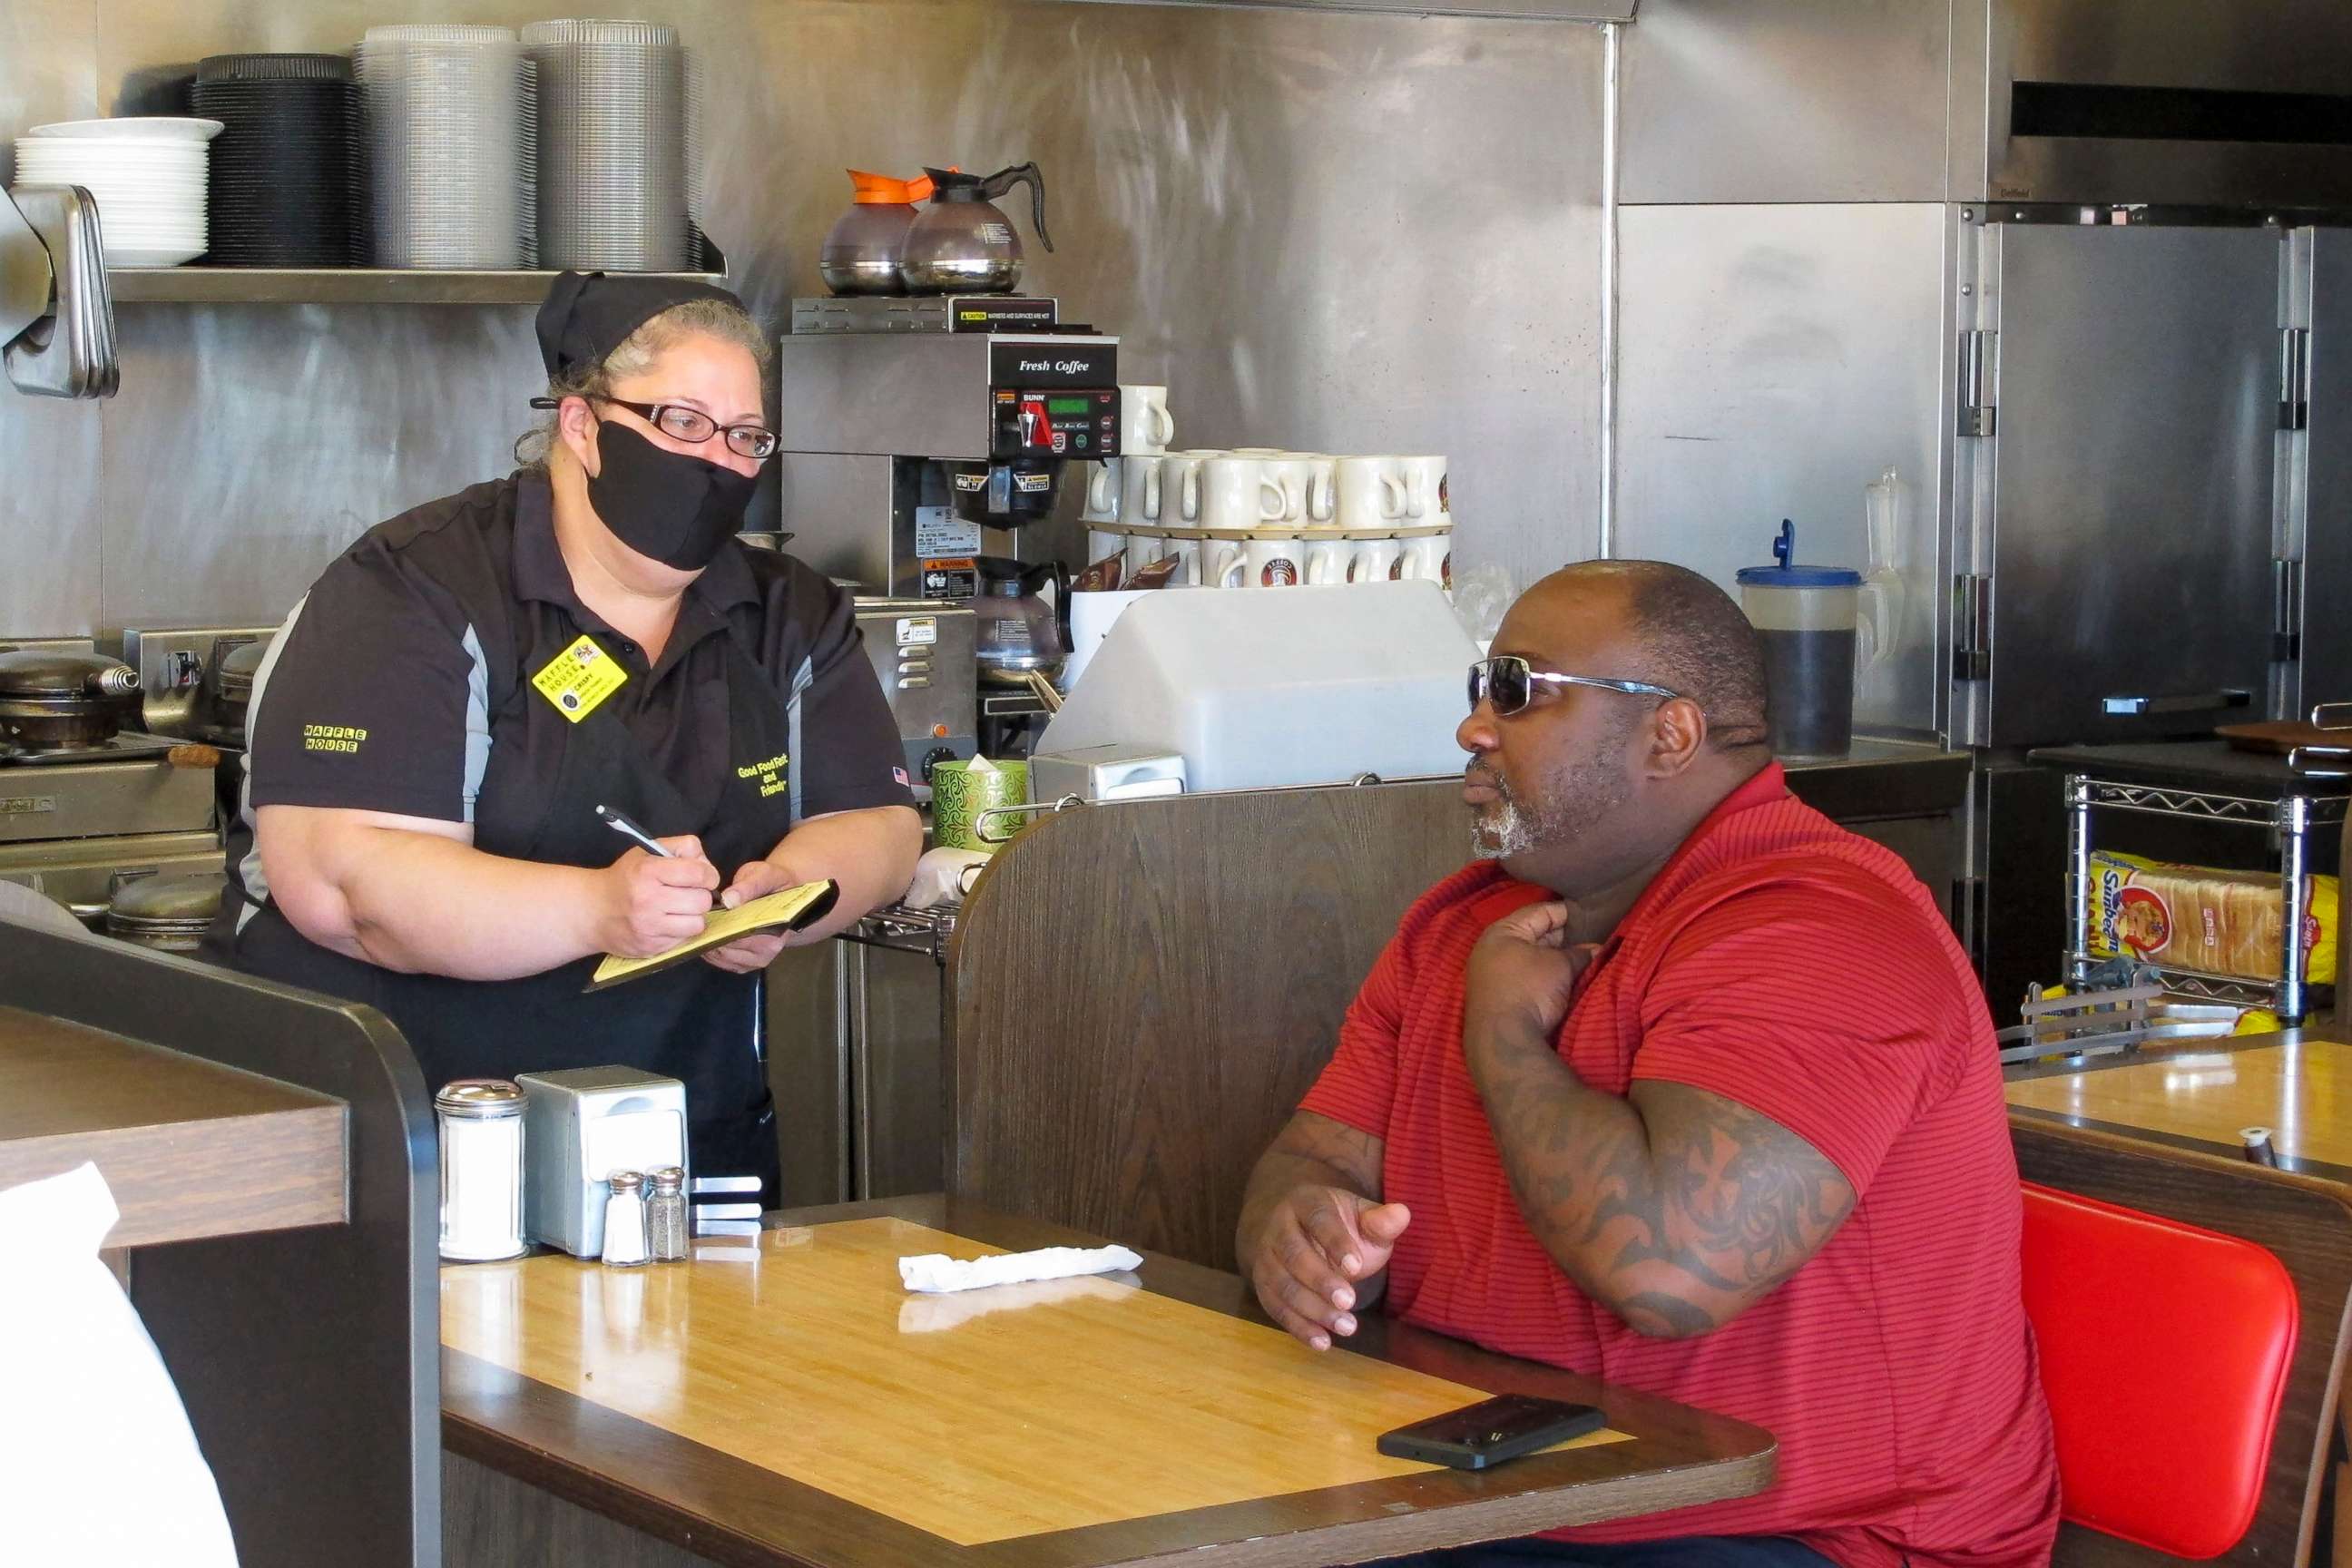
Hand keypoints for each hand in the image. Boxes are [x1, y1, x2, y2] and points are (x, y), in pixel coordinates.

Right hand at [596, 836, 718, 957]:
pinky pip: (684, 939)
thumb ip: (682, 848)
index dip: (708, 875)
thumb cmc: (626, 878)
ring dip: (693, 916)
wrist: (592, 911)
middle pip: (702, 901)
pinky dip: (681, 931)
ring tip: (678, 910)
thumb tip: (707, 865)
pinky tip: (667, 923)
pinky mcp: (650, 947)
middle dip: (700, 896)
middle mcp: (647, 900)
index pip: (698, 873)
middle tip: (687, 894)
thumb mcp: (648, 852)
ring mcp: (648, 926)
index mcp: (648, 871)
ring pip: (697, 924)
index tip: (703, 877)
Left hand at [701, 857, 796, 972]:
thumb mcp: (763, 875)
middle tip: (700, 919)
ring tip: (703, 924)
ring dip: (708, 942)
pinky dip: (710, 950)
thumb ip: (747, 886)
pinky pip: (720, 962)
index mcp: (775, 931)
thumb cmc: (773, 883)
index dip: (720, 927)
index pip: (742, 937)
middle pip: (729, 950)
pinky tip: (708, 933)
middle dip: (711, 935)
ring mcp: (756, 960)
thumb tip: (729, 900)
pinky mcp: (745, 964)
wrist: (782, 892)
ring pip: (721, 958)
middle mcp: (768, 951)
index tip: (706, 916)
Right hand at [1243, 1186, 1409, 1350]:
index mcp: (1306, 1203)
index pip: (1318, 1219)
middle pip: (1294, 1254)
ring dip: (1313, 1309)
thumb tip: (1402, 1214)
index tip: (1355, 1267)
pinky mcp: (1263, 1285)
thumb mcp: (1362, 1219)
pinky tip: (1324, 1342)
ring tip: (1347, 1326)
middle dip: (1321, 1280)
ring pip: (1283, 1284)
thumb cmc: (1341, 1228)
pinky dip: (1298, 1327)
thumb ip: (1381, 1222)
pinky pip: (1276, 1308)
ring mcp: (1267, 1256)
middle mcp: (1280, 1227)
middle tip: (1349, 1302)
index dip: (1335, 1243)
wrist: (1299, 1233)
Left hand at [1465, 901, 1596, 1042]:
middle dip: (1562, 936)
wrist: (1503, 1040)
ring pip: (1530, 956)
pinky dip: (1543, 973)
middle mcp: (1492, 949)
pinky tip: (1565, 977)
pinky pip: (1525, 975)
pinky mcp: (1497, 995)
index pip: (1539, 911)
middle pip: (1533, 934)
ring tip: (1583, 956)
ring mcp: (1491, 973)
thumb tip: (1596, 950)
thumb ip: (1578, 954)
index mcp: (1502, 931)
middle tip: (1591, 936)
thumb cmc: (1529, 990)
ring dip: (1554, 957)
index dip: (1567, 911)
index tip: (1591, 912)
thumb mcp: (1560, 966)